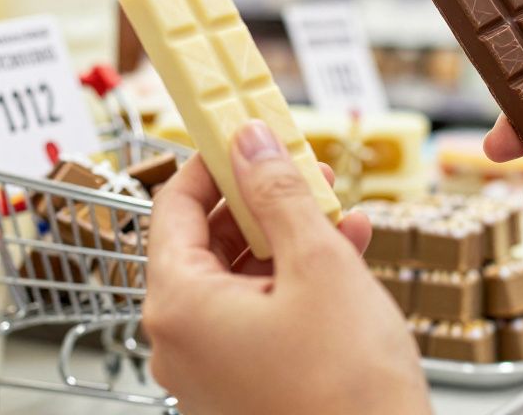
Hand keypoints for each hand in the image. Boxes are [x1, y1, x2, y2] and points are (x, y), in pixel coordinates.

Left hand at [142, 119, 430, 413]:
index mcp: (180, 305)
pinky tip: (345, 254)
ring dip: (287, 238)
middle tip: (302, 169)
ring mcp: (212, 369)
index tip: (243, 134)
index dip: (211, 163)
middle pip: (207, 242)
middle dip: (261, 200)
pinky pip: (258, 316)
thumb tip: (250, 142)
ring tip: (338, 211)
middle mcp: (182, 341)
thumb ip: (280, 195)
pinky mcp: (245, 387)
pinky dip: (295, 281)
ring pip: (240, 278)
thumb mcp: (319, 265)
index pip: (174, 207)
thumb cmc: (347, 391)